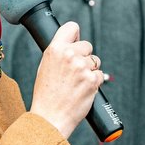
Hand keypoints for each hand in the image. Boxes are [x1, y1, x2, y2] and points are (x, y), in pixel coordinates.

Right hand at [30, 22, 103, 138]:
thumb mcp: (45, 66)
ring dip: (90, 70)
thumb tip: (73, 43)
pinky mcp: (92, 80)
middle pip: (87, 45)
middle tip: (74, 72)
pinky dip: (94, 82)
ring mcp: (82, 67)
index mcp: (55, 49)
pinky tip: (82, 90)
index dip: (76, 35)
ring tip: (76, 83)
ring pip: (95, 61)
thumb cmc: (46, 95)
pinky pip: (99, 75)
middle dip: (84, 56)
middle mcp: (69, 55)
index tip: (76, 41)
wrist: (50, 117)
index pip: (72, 27)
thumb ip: (59, 52)